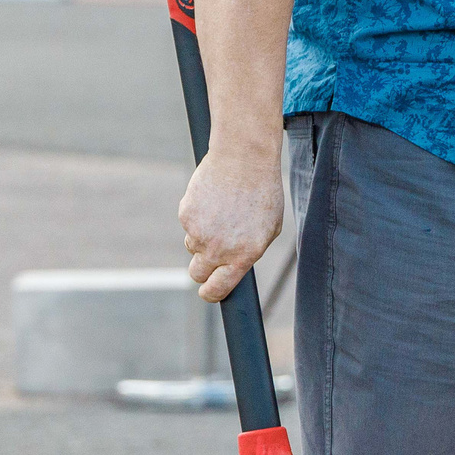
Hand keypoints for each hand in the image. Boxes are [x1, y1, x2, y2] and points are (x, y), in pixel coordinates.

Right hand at [178, 150, 285, 301]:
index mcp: (243, 255)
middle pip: (197, 274)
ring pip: (192, 246)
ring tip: (222, 213)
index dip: (211, 293)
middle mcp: (219, 248)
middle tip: (212, 254)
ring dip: (203, 238)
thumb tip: (235, 268)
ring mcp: (199, 232)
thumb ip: (250, 251)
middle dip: (202, 269)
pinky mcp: (185, 215)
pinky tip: (213, 200)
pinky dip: (197, 216)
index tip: (209, 291)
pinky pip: (188, 224)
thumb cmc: (263, 193)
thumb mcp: (269, 228)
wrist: (244, 160)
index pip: (218, 289)